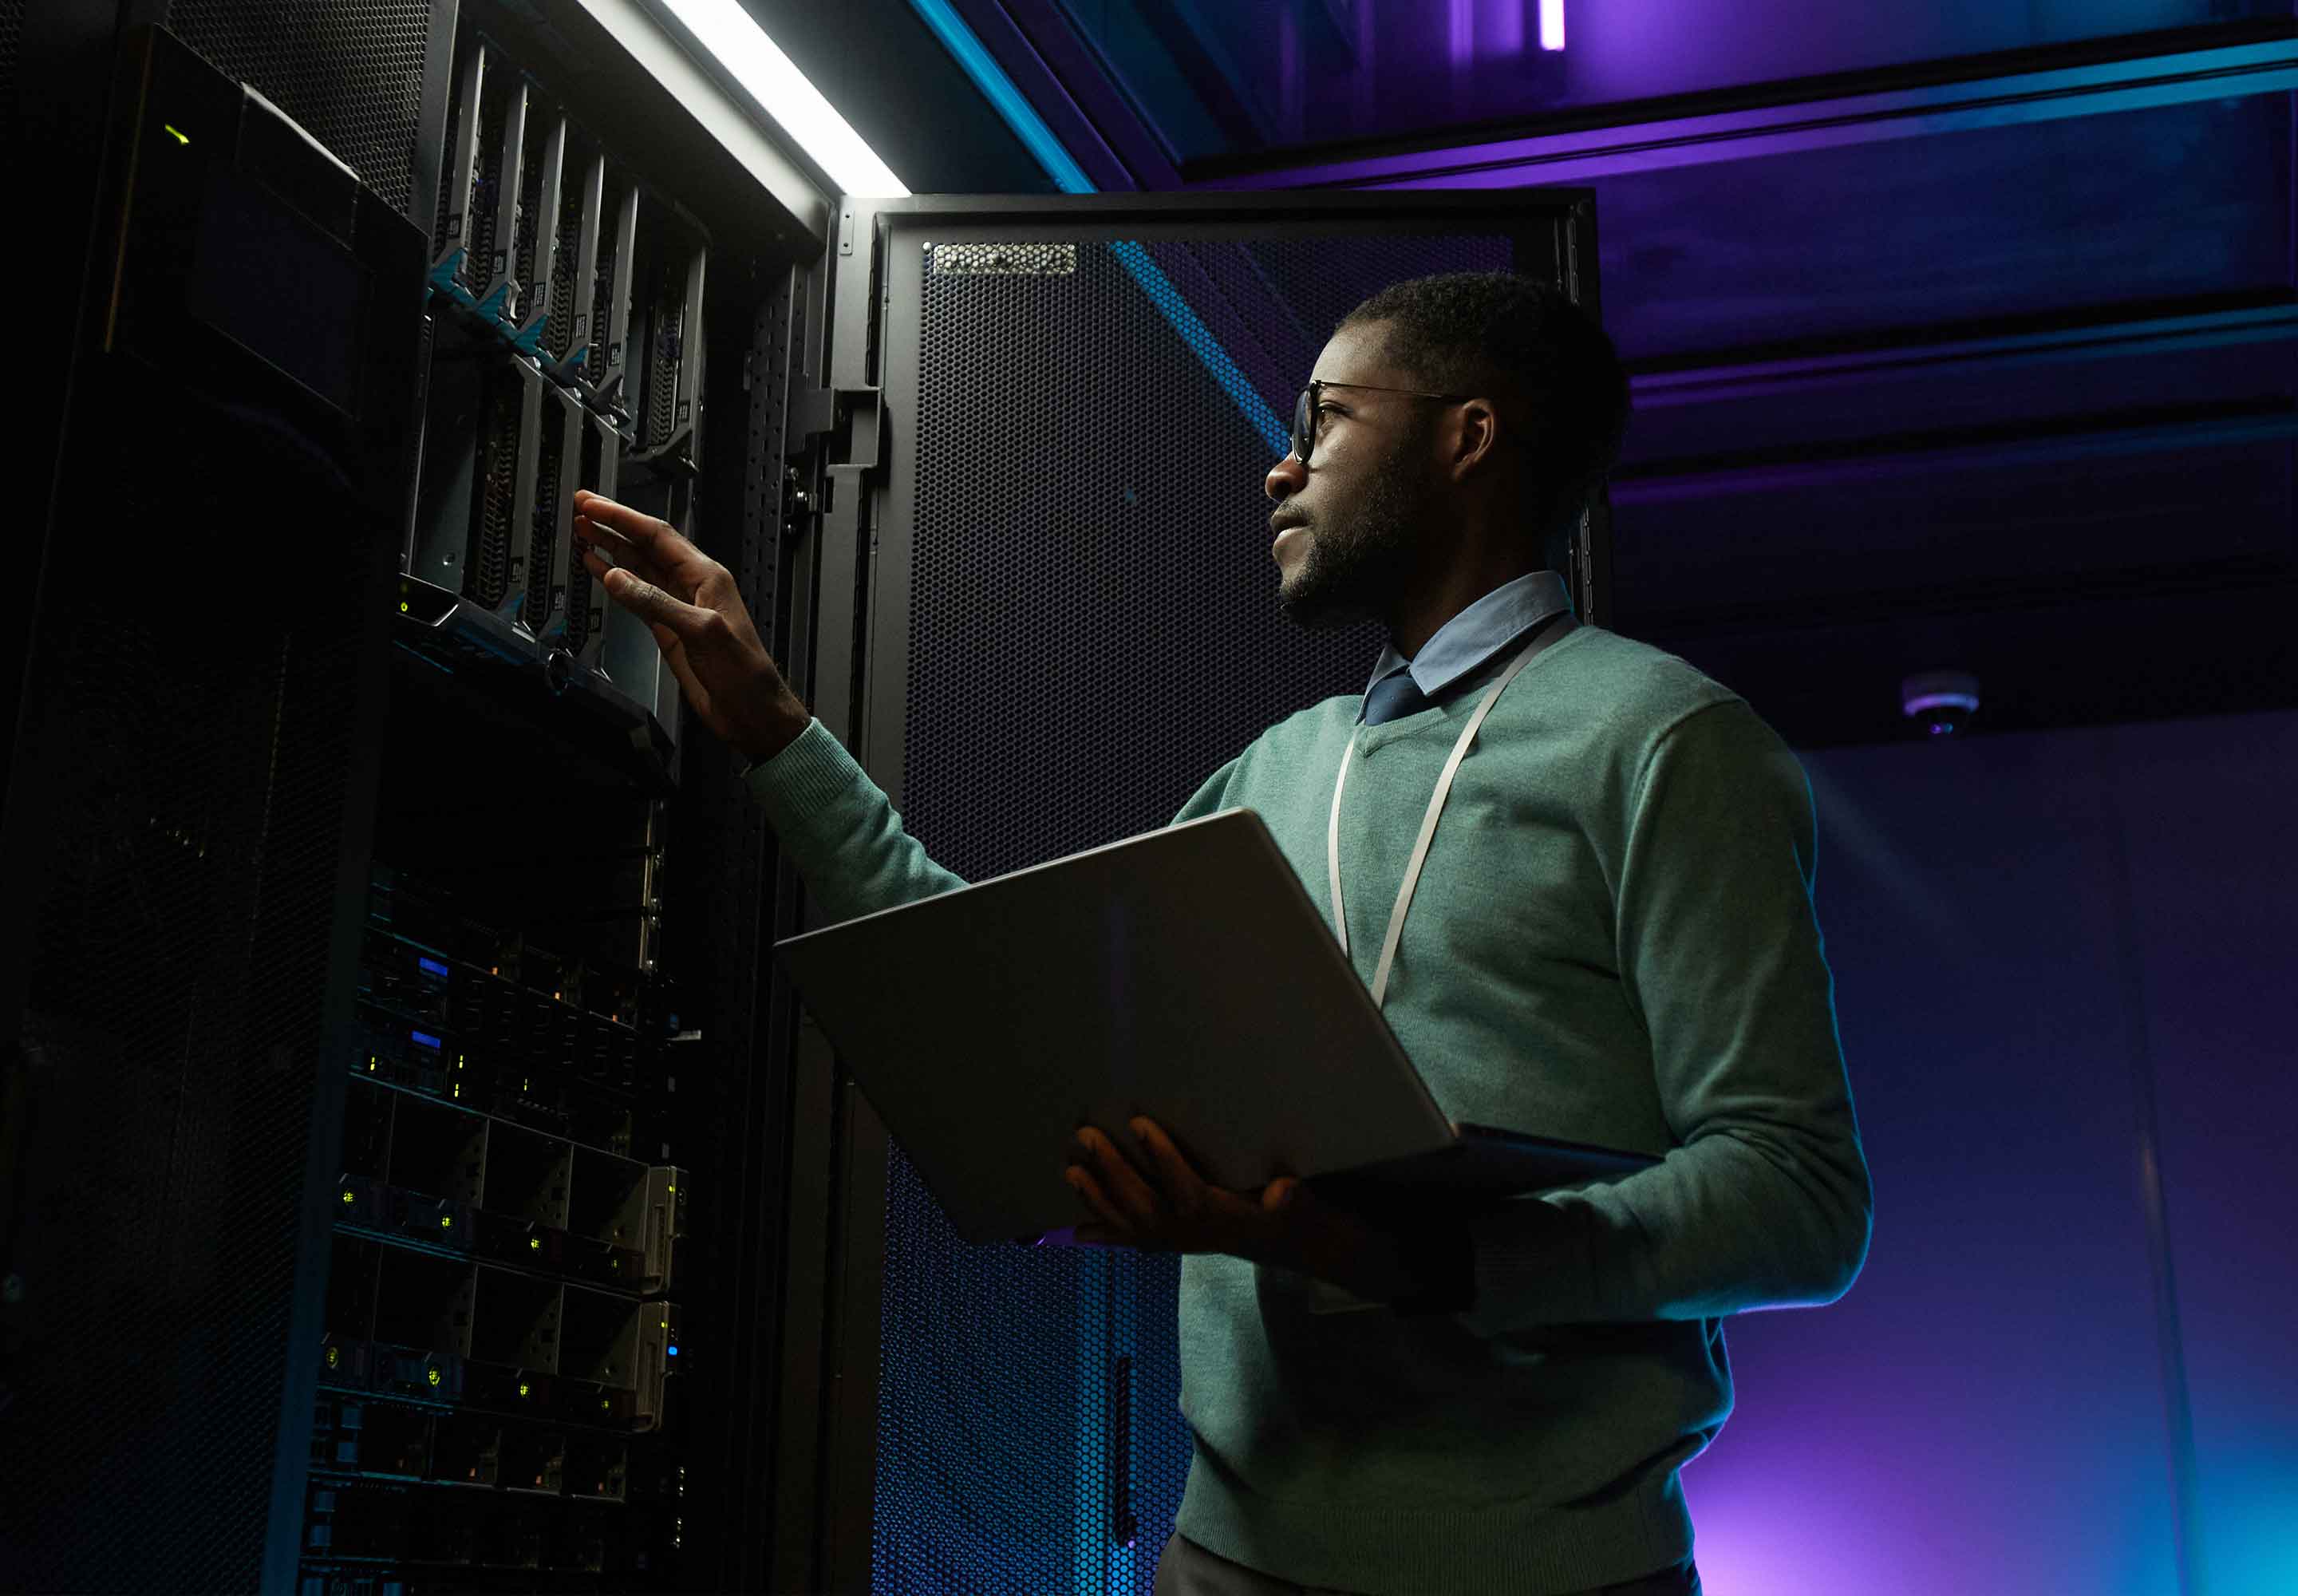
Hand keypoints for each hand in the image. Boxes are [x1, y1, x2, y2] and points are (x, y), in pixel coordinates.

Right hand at [570, 490, 810, 762]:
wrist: (750, 710)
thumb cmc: (745, 672)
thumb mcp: (703, 632)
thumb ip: (659, 603)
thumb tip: (620, 578)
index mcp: (706, 576)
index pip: (657, 536)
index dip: (623, 518)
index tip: (595, 504)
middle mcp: (691, 586)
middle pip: (645, 545)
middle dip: (612, 525)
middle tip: (581, 509)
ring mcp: (678, 606)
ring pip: (638, 568)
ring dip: (610, 549)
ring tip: (583, 532)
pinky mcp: (668, 628)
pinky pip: (637, 597)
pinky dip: (615, 582)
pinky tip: (598, 570)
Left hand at [1066, 1118, 1416, 1301]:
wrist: (1291, 1245)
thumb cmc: (1293, 1214)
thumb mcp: (1301, 1204)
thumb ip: (1292, 1198)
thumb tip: (1284, 1190)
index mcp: (1219, 1216)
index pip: (1184, 1186)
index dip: (1161, 1157)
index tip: (1139, 1123)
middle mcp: (1190, 1232)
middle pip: (1142, 1203)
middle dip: (1112, 1171)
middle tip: (1086, 1135)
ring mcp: (1175, 1241)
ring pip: (1128, 1222)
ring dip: (1096, 1198)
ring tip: (1070, 1171)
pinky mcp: (1170, 1243)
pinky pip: (1131, 1242)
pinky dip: (1104, 1237)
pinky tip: (1076, 1232)